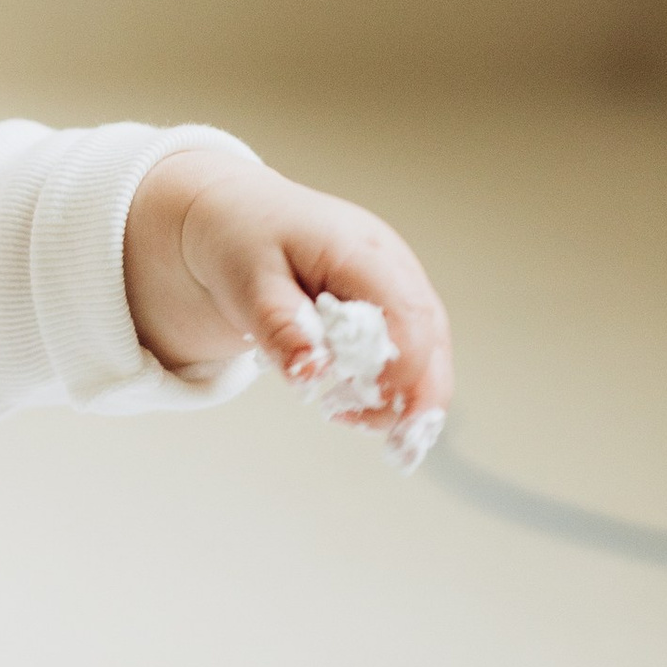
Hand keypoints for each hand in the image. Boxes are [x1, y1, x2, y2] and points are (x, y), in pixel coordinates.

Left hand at [122, 149, 451, 448]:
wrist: (236, 215)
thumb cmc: (240, 241)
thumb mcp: (247, 282)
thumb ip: (281, 327)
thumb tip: (311, 374)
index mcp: (361, 249)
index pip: (406, 315)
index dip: (402, 370)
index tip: (376, 412)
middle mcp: (391, 265)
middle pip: (430, 336)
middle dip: (421, 398)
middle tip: (399, 452)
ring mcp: (396, 282)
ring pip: (427, 347)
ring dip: (409, 398)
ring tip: (361, 427)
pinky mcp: (388, 303)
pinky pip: (407, 349)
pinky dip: (393, 385)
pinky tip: (356, 409)